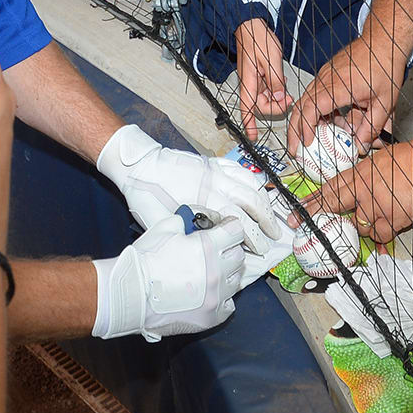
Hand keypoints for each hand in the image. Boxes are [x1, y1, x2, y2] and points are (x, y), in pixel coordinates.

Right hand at [91, 208, 249, 339]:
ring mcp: (215, 297)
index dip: (229, 227)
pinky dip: (221, 299)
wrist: (129, 295)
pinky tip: (208, 294)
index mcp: (208, 248)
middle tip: (215, 252)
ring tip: (209, 275)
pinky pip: (229, 305)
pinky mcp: (210, 317)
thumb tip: (193, 221)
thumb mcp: (165, 228)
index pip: (236, 231)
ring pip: (236, 281)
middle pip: (238, 256)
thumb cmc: (144, 262)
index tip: (225, 229)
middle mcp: (217, 272)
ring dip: (225, 275)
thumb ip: (186, 221)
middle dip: (228, 250)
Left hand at [96, 123, 282, 248]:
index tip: (262, 250)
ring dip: (264, 200)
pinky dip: (251, 177)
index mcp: (206, 200)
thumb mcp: (164, 223)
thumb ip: (188, 234)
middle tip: (275, 235)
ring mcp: (216, 170)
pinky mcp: (212, 162)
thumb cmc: (146, 197)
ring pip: (251, 183)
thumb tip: (207, 247)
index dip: (254, 238)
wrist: (138, 165)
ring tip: (270, 213)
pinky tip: (256, 186)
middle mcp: (216, 184)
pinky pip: (239, 167)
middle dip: (267, 221)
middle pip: (253, 202)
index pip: (240, 222)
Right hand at [234, 18, 290, 141]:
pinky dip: (276, 89)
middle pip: (260, 106)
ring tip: (285, 89)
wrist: (251, 24)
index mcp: (248, 82)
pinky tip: (281, 82)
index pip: (247, 109)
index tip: (253, 136)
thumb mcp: (271, 60)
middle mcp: (250, 84)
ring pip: (265, 97)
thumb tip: (280, 99)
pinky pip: (268, 88)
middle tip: (288, 100)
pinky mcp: (260, 74)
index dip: (249, 125)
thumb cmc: (257, 38)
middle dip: (275, 107)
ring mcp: (255, 79)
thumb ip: (275, 81)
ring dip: (276, 98)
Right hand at [289, 32, 407, 152]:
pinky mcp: (327, 75)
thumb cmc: (384, 66)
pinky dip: (314, 110)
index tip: (306, 142)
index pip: (312, 108)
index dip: (306, 127)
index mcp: (338, 87)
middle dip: (294, 130)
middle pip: (300, 106)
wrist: (382, 42)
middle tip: (296, 148)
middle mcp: (326, 80)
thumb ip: (373, 127)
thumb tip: (362, 146)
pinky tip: (323, 123)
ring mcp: (324, 76)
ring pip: (305, 101)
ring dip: (302, 121)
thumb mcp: (385, 102)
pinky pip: (314, 95)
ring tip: (306, 139)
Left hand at [294, 135, 412, 243]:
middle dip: (315, 217)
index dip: (311, 201)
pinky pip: (379, 235)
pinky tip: (383, 235)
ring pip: (358, 225)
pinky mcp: (392, 221)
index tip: (297, 210)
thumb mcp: (379, 160)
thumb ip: (364, 176)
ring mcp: (376, 207)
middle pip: (334, 207)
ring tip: (372, 219)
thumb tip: (356, 190)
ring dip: (361, 225)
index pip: (329, 189)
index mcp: (359, 173)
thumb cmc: (412, 159)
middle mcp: (363, 191)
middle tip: (299, 224)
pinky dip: (380, 236)